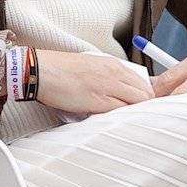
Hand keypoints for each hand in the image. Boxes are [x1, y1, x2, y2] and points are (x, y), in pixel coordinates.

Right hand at [33, 49, 152, 114]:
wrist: (41, 71)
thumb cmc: (61, 70)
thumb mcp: (92, 66)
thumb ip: (110, 77)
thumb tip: (122, 92)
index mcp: (113, 64)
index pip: (143, 82)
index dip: (146, 96)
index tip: (143, 106)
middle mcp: (114, 74)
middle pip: (145, 94)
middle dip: (145, 107)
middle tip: (139, 117)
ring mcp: (107, 87)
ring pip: (136, 104)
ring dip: (134, 113)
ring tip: (127, 121)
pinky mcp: (97, 101)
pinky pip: (120, 112)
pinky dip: (121, 118)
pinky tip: (116, 122)